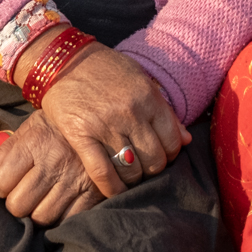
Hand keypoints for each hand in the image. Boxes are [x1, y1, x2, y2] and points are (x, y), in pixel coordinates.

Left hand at [0, 111, 101, 224]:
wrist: (102, 118)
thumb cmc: (59, 126)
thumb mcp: (31, 128)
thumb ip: (4, 152)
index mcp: (35, 143)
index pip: (1, 182)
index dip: (0, 187)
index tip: (8, 183)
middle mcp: (54, 162)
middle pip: (19, 205)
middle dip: (16, 204)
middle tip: (24, 195)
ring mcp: (75, 179)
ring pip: (42, 217)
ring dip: (37, 213)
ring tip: (41, 201)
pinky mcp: (94, 192)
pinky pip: (68, 219)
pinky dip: (60, 218)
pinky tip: (59, 206)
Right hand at [8, 28, 190, 199]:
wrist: (65, 59)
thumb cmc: (106, 70)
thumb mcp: (140, 80)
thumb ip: (164, 110)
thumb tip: (186, 140)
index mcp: (149, 98)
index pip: (172, 141)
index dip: (169, 154)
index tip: (160, 156)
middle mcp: (131, 113)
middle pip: (154, 159)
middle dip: (152, 169)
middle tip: (144, 168)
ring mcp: (106, 125)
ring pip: (132, 169)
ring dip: (133, 179)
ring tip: (129, 176)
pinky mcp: (81, 135)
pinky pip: (102, 172)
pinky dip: (112, 188)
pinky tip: (114, 191)